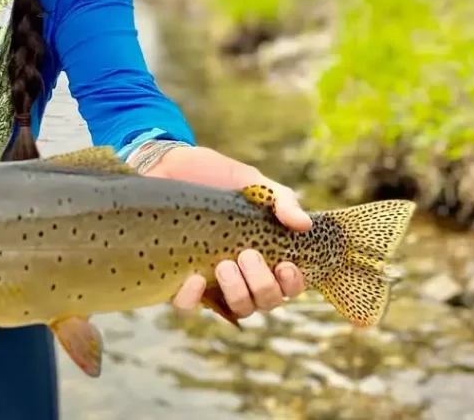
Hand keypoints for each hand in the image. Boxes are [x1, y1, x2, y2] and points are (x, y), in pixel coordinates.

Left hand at [144, 145, 309, 318]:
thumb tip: (304, 224)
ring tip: (224, 264)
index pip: (287, 286)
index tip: (285, 265)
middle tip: (247, 255)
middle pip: (264, 303)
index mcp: (264, 254)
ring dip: (236, 293)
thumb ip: (280, 200)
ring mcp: (211, 280)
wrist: (169, 164)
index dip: (292, 285)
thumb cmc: (215, 175)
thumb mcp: (252, 183)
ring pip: (235, 309)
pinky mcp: (177, 279)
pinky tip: (195, 278)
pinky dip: (193, 299)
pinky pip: (188, 306)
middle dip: (262, 285)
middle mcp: (241, 274)